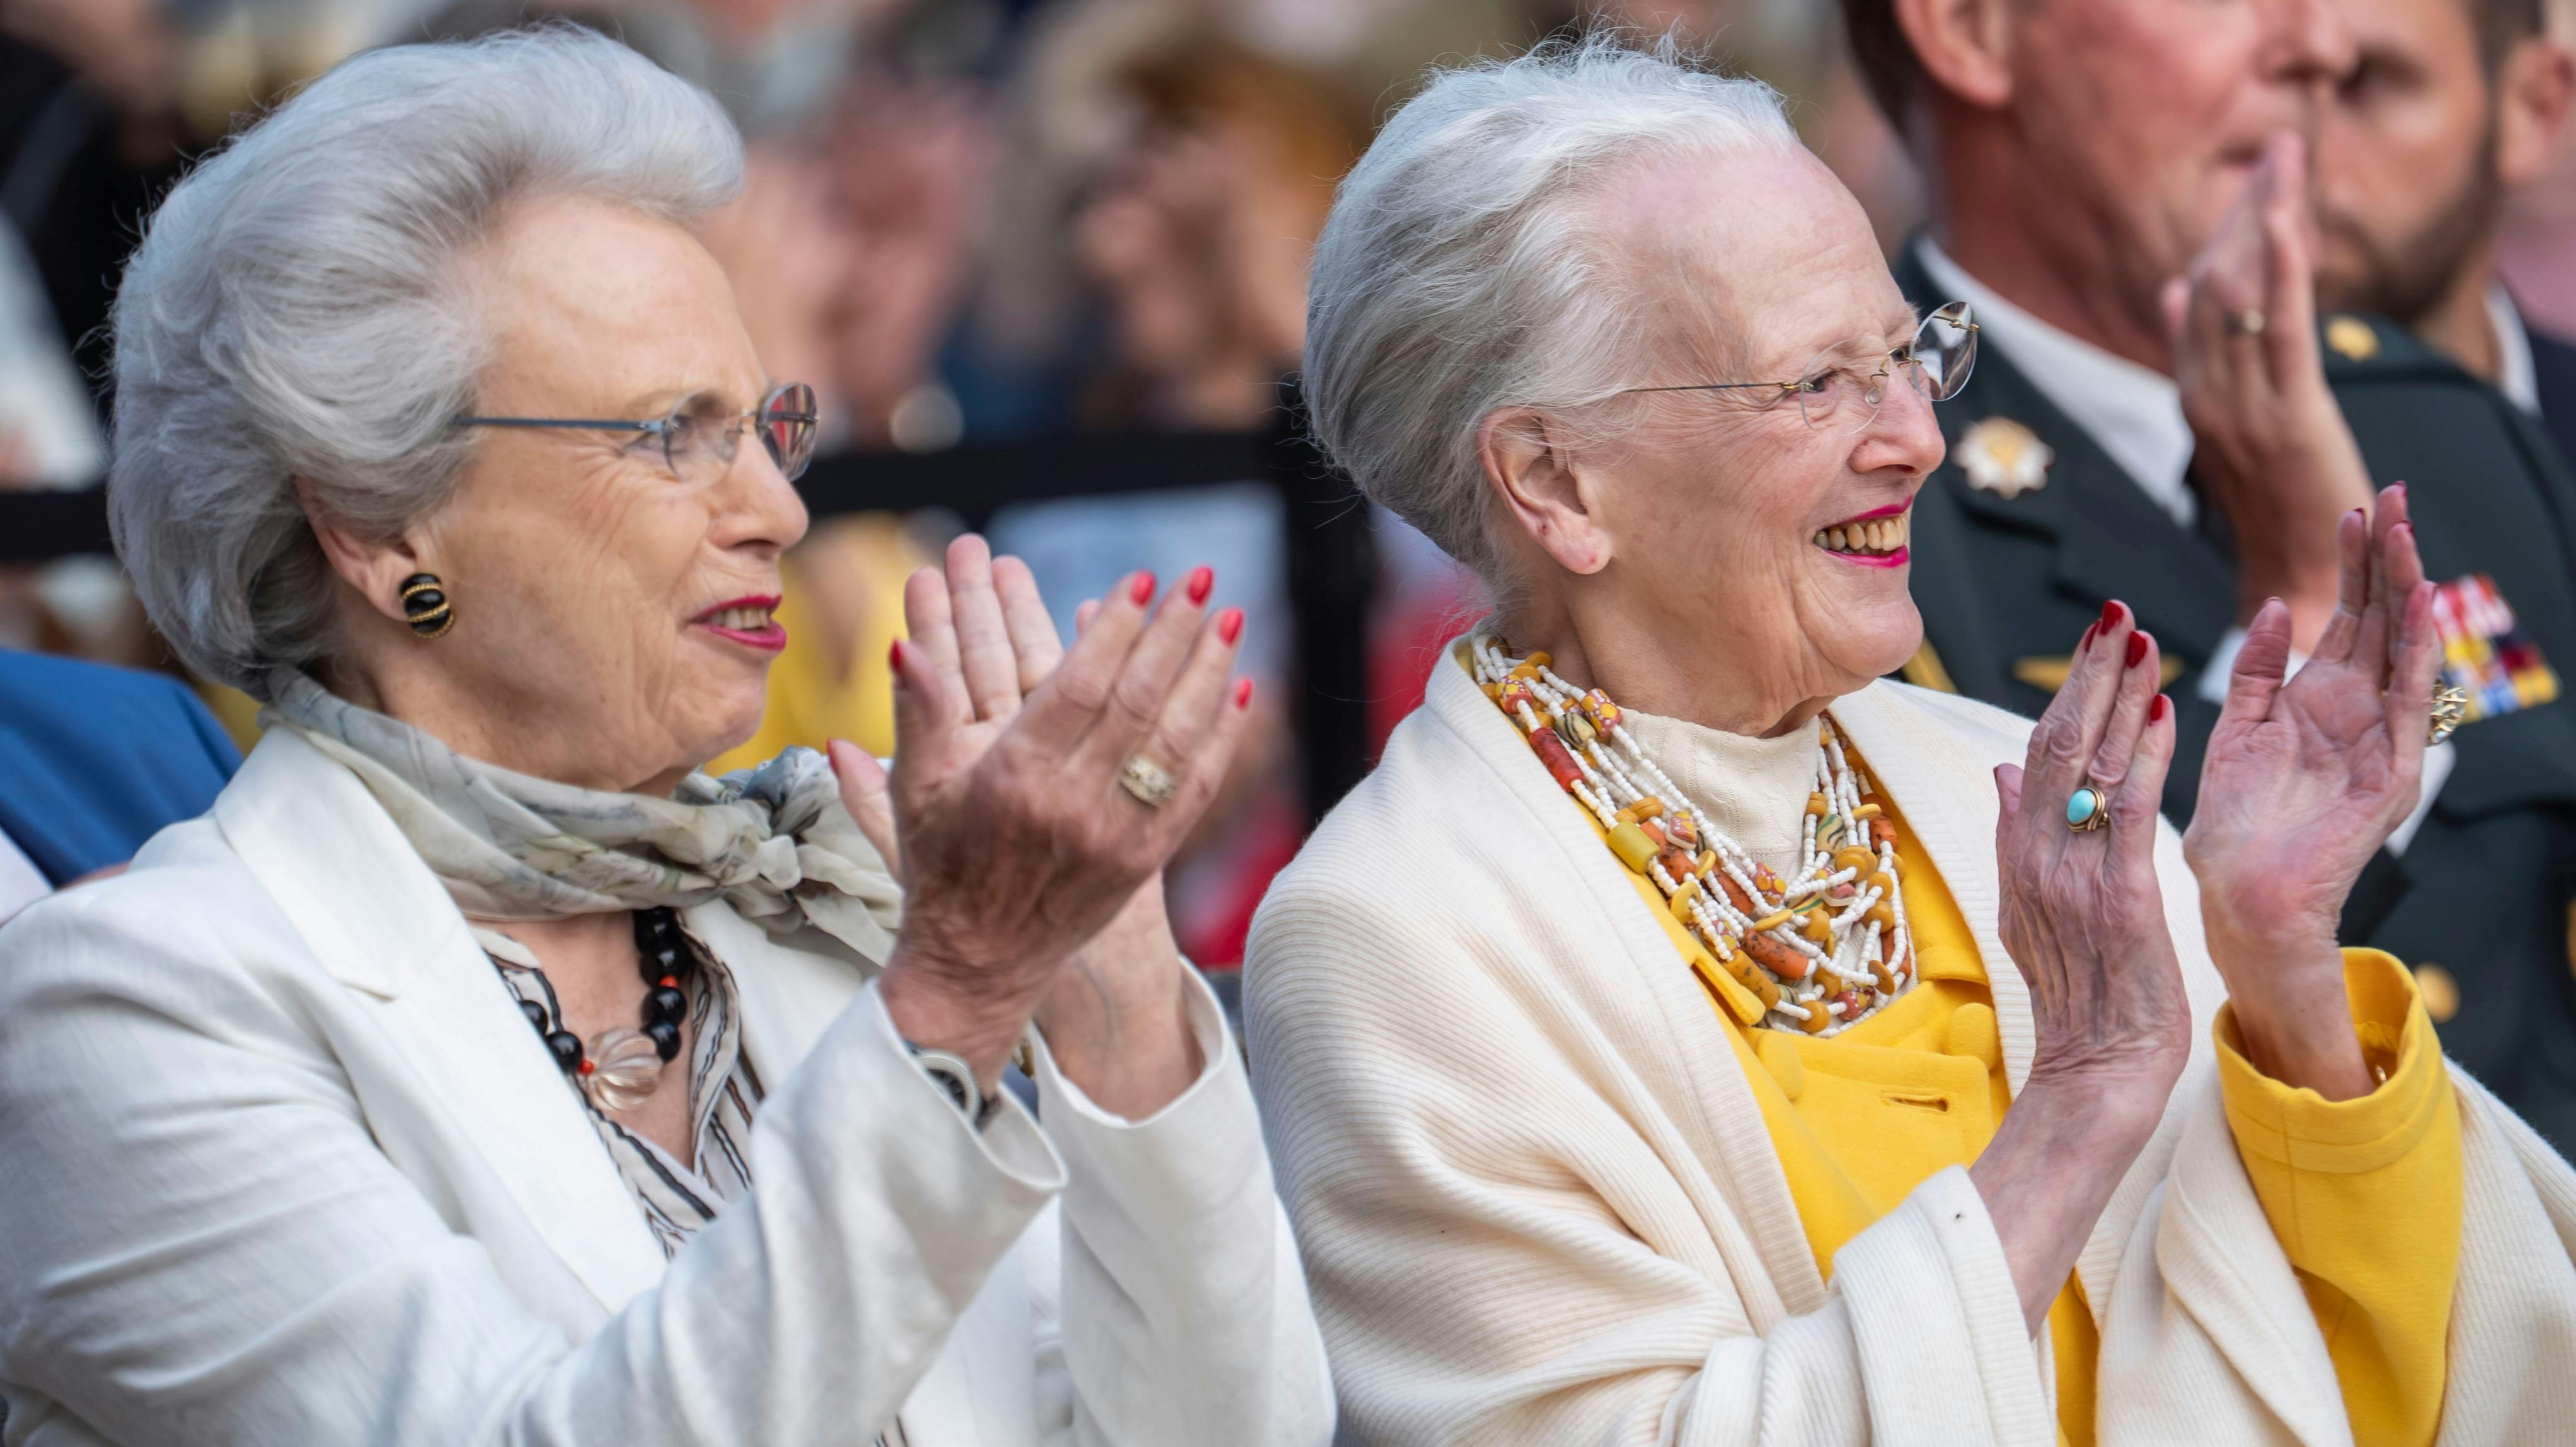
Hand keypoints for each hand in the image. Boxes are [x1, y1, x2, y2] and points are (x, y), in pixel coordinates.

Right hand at [834, 545, 1251, 1085]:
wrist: (979, 962)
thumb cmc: (941, 864)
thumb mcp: (917, 788)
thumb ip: (919, 711)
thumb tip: (905, 642)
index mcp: (1016, 780)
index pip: (1080, 687)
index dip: (1115, 629)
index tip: (1141, 579)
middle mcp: (1074, 807)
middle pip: (1139, 703)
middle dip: (1173, 635)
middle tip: (1199, 578)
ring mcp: (1118, 837)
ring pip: (1177, 742)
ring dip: (1208, 674)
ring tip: (1229, 618)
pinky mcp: (1146, 861)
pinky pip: (1195, 789)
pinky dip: (1220, 736)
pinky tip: (1237, 690)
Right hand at [1974, 603, 2191, 1331]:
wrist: (2097, 1077)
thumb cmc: (2080, 1001)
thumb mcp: (2029, 915)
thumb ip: (2015, 840)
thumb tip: (2000, 773)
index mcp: (2018, 861)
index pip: (2035, 759)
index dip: (2063, 698)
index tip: (2092, 646)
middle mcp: (2037, 860)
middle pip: (2054, 747)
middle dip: (2086, 676)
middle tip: (2112, 616)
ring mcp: (2073, 878)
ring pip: (2090, 766)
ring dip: (2117, 696)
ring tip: (2140, 638)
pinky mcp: (2120, 898)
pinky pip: (2132, 812)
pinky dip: (2147, 756)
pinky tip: (2164, 711)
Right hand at [2165, 131, 2375, 650]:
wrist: (2294, 579)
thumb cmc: (2275, 513)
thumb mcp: (2230, 430)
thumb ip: (2199, 360)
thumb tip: (2173, 291)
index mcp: (2193, 396)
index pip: (2199, 299)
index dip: (2224, 235)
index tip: (2251, 182)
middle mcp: (2207, 395)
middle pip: (2216, 284)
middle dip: (2245, 211)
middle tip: (2279, 150)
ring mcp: (2242, 405)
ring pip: (2243, 296)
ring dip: (2266, 220)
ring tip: (2289, 160)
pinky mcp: (2289, 416)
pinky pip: (2280, 331)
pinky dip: (2284, 272)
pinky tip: (2288, 220)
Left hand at [2184, 487, 2438, 1099]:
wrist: (2241, 896)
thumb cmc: (2236, 822)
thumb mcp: (2235, 730)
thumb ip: (2255, 672)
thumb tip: (2268, 611)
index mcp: (2318, 700)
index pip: (2346, 616)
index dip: (2352, 563)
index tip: (2354, 507)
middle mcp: (2357, 712)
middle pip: (2381, 619)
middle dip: (2389, 557)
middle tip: (2394, 493)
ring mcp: (2381, 740)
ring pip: (2402, 649)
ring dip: (2407, 590)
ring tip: (2405, 532)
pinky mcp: (2392, 774)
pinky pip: (2408, 704)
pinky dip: (2414, 655)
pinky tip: (2416, 607)